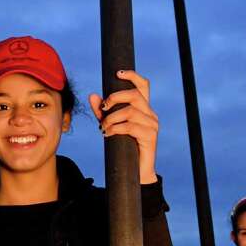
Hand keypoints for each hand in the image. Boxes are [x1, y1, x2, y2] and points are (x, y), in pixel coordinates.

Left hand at [89, 69, 158, 183]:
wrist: (136, 172)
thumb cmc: (123, 147)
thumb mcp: (110, 125)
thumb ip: (102, 112)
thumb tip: (92, 95)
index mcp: (144, 109)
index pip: (143, 85)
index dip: (132, 76)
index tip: (117, 73)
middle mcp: (151, 114)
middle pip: (134, 95)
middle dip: (115, 99)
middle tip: (103, 109)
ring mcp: (152, 125)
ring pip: (130, 111)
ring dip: (112, 118)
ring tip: (104, 128)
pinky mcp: (150, 137)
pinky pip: (131, 126)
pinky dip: (116, 128)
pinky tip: (108, 135)